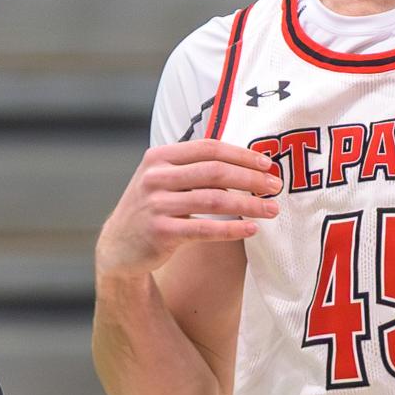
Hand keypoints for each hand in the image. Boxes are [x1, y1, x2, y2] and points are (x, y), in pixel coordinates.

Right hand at [96, 140, 281, 278]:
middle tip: (275, 186)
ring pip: (214, 200)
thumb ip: (193, 167)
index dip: (241, 155)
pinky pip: (205, 229)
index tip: (267, 164)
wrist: (118, 246)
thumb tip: (245, 162)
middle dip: (250, 178)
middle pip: (215, 172)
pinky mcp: (161, 232)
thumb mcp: (163, 178)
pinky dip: (232, 229)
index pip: (209, 148)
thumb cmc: (152, 208)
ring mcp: (156, 205)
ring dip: (248, 204)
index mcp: (159, 157)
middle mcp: (155, 177)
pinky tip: (252, 229)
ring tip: (271, 209)